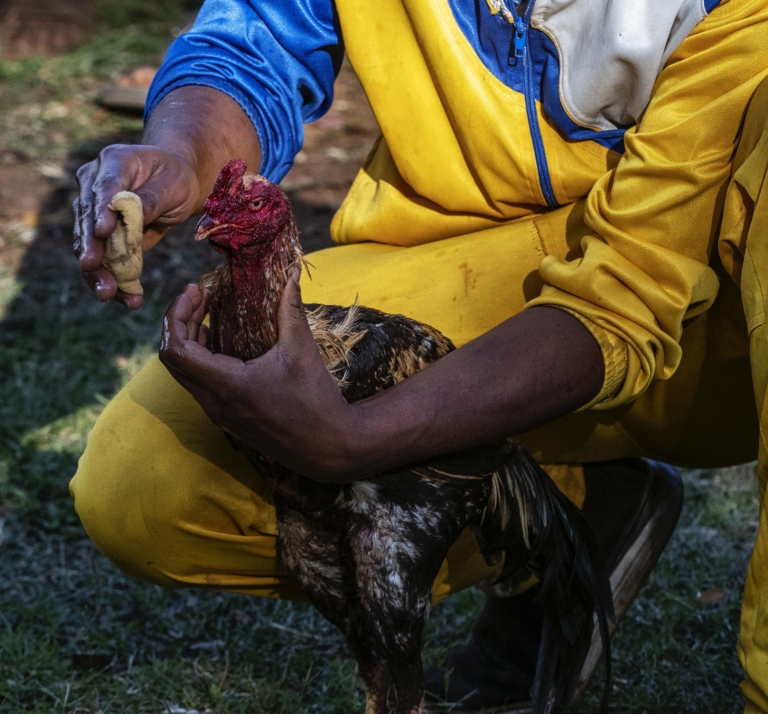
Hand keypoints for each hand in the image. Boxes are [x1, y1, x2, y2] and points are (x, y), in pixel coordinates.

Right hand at [73, 144, 199, 308]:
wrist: (175, 183)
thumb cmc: (176, 178)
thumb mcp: (173, 186)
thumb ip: (151, 200)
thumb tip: (131, 218)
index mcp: (114, 161)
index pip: (104, 187)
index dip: (102, 211)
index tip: (102, 232)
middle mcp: (94, 183)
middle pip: (87, 218)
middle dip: (91, 247)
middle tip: (93, 269)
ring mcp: (92, 209)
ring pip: (88, 243)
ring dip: (97, 271)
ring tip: (108, 294)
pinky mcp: (99, 234)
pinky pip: (101, 258)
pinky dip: (111, 278)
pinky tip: (124, 298)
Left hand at [159, 274, 363, 481]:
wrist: (328, 447)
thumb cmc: (316, 400)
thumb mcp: (302, 350)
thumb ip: (291, 308)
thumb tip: (291, 272)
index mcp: (226, 384)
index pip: (175, 348)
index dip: (177, 315)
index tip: (196, 291)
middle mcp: (214, 402)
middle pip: (172, 359)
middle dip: (180, 322)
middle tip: (200, 296)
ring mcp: (219, 413)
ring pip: (183, 374)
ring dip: (187, 341)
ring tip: (206, 314)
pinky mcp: (228, 418)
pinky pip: (198, 385)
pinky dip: (199, 359)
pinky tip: (220, 343)